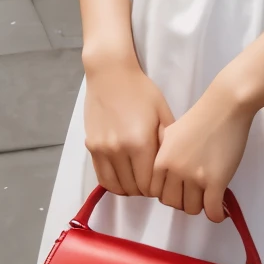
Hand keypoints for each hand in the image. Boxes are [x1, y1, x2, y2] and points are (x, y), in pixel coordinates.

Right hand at [83, 56, 174, 197]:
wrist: (111, 74)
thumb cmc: (142, 91)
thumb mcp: (163, 113)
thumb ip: (168, 142)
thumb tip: (171, 168)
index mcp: (141, 143)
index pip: (150, 183)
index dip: (159, 188)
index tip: (163, 182)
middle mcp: (119, 150)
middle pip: (134, 188)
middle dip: (146, 190)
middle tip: (153, 182)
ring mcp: (102, 150)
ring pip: (117, 186)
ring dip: (130, 189)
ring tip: (138, 180)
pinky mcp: (91, 147)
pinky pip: (102, 177)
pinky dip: (114, 183)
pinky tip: (124, 177)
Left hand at [150, 79, 253, 221]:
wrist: (225, 107)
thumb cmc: (200, 117)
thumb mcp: (171, 133)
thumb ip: (163, 154)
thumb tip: (164, 174)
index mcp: (160, 159)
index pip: (155, 192)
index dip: (167, 191)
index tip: (178, 188)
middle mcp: (174, 171)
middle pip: (172, 202)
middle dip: (182, 200)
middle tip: (194, 192)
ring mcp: (195, 177)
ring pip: (192, 209)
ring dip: (200, 205)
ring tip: (208, 197)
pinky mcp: (216, 182)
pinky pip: (212, 210)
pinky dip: (216, 214)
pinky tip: (220, 211)